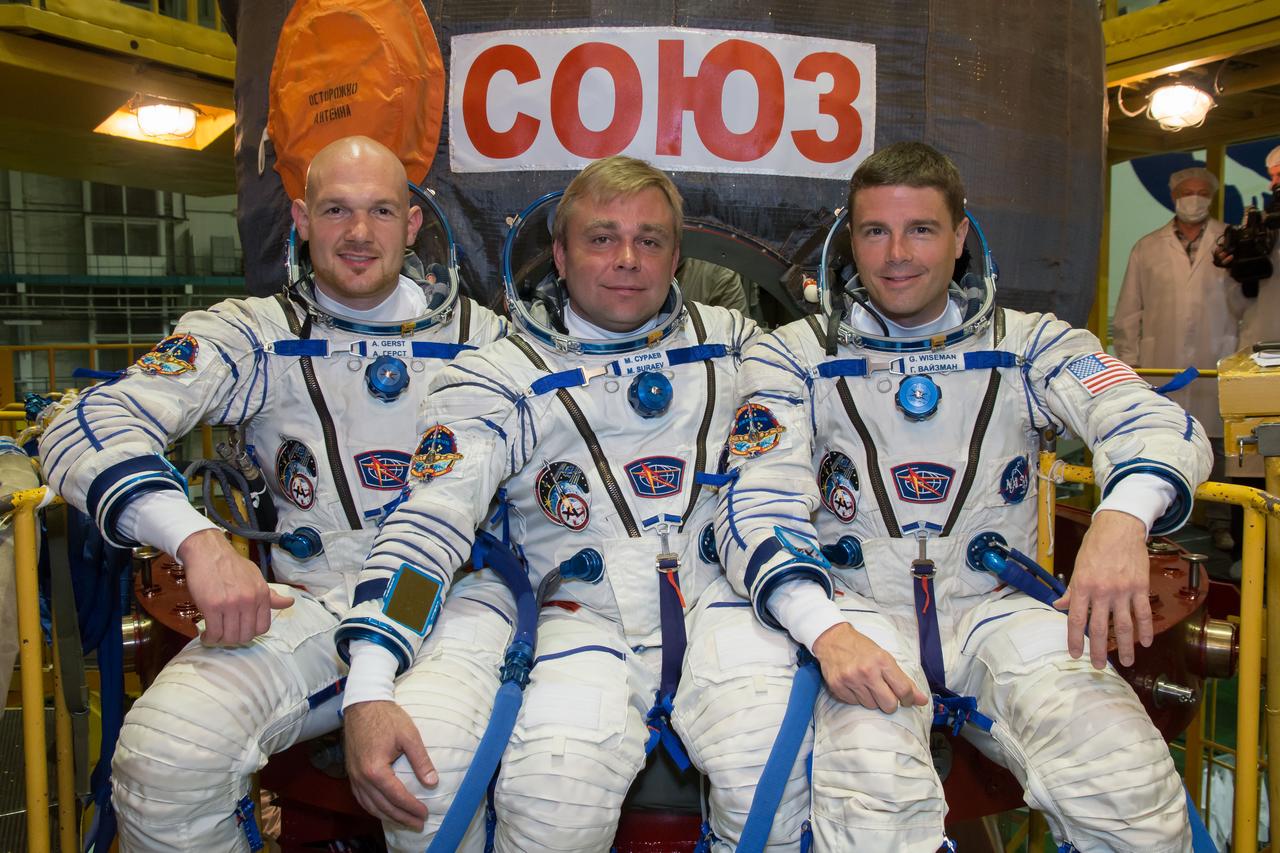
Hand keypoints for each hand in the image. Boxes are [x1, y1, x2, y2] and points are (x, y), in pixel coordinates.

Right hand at [177, 529, 292, 644]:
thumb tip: (290, 603)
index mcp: (262, 594)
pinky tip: (207, 635)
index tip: (242, 631)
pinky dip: (210, 638)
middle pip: (246, 635)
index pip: (263, 627)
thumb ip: (270, 595)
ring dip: (221, 640)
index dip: (252, 633)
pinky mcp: (212, 606)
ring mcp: (230, 604)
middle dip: (235, 639)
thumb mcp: (256, 577)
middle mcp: (249, 600)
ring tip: (215, 636)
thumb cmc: (231, 564)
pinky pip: (214, 632)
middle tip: (226, 634)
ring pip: (230, 636)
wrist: (209, 551)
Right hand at [344, 700, 435, 828]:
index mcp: (375, 770)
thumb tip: (432, 782)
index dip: (412, 808)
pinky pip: (361, 798)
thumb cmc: (387, 718)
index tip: (425, 814)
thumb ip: (421, 761)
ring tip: (404, 821)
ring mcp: (353, 776)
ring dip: (388, 816)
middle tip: (418, 824)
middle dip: (402, 817)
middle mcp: (361, 778)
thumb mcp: (409, 736)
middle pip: (383, 806)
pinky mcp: (351, 773)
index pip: (397, 797)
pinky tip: (384, 810)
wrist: (363, 704)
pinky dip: (374, 808)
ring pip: (370, 806)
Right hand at [810, 622, 927, 712]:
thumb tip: (922, 700)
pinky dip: (857, 698)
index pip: (903, 690)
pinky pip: (854, 704)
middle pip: (889, 704)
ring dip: (872, 699)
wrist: (832, 639)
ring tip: (866, 686)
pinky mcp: (837, 687)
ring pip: (871, 706)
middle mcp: (867, 671)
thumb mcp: (885, 657)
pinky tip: (854, 686)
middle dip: (890, 704)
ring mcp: (851, 680)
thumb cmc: (862, 648)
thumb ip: (904, 680)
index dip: (909, 699)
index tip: (907, 700)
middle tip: (886, 695)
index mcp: (882, 661)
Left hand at [1054, 509, 1152, 668]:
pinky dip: (1146, 629)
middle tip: (1098, 666)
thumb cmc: (1095, 546)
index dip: (1074, 640)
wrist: (1119, 528)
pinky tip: (1146, 642)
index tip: (1075, 655)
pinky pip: (1143, 613)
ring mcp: (1123, 590)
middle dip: (1098, 650)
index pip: (1076, 619)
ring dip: (1125, 646)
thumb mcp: (1077, 566)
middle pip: (1099, 628)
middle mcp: (1102, 591)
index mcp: (1082, 586)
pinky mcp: (1140, 587)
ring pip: (1124, 625)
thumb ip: (1072, 590)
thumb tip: (1059, 606)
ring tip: (1126, 662)